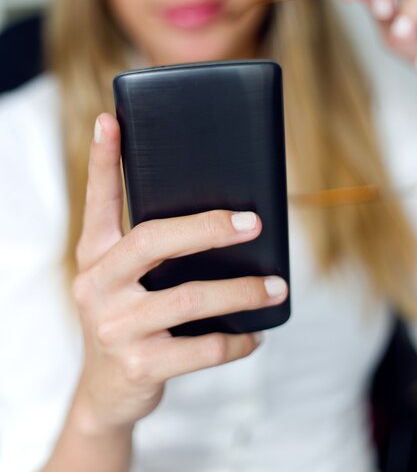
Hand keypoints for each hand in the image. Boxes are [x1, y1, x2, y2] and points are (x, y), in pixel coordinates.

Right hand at [72, 113, 287, 434]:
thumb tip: (228, 219)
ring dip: (241, 291)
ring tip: (276, 286)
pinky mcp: (138, 365)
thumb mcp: (128, 280)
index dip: (104, 160)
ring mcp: (114, 327)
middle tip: (255, 221)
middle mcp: (96, 284)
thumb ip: (158, 251)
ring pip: (187, 298)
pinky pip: (201, 349)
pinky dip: (236, 340)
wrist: (107, 392)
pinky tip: (255, 334)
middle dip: (209, 227)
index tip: (111, 119)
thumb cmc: (129, 317)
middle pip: (153, 240)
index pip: (98, 200)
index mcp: (95, 254)